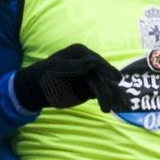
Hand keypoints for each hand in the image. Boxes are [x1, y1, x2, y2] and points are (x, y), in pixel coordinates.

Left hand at [13, 44, 131, 113]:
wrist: (35, 88)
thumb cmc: (42, 75)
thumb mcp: (55, 68)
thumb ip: (74, 66)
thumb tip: (92, 62)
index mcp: (80, 52)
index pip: (96, 61)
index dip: (106, 70)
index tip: (116, 79)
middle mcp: (88, 62)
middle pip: (102, 75)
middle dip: (110, 88)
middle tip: (112, 101)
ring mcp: (89, 75)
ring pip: (105, 85)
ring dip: (115, 95)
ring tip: (124, 106)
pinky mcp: (89, 88)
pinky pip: (102, 93)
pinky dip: (111, 99)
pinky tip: (122, 106)